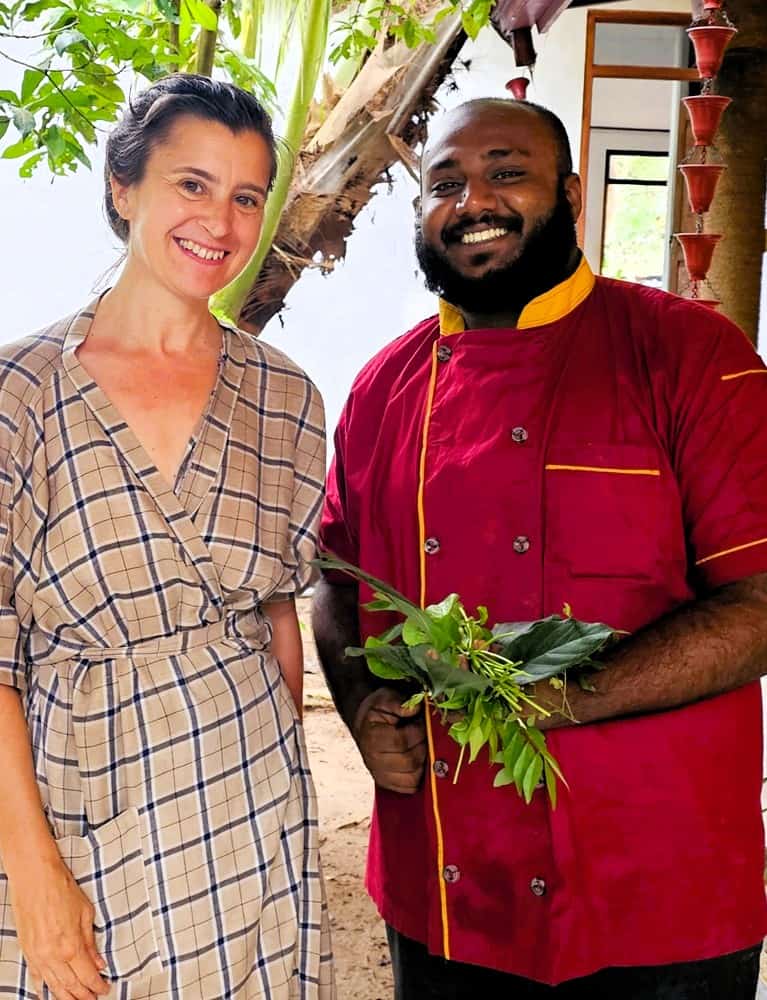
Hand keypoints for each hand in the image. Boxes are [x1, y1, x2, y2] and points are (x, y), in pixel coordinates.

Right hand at [8, 855, 108, 998]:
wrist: (35, 877)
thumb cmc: (61, 888)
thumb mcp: (86, 912)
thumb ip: (91, 941)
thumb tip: (99, 962)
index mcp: (71, 945)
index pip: (87, 975)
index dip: (97, 986)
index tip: (104, 988)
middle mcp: (53, 955)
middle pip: (70, 985)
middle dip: (83, 995)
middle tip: (93, 998)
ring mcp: (37, 955)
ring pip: (53, 985)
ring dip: (66, 995)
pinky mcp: (27, 951)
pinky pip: (36, 976)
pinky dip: (44, 987)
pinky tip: (50, 993)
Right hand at [352, 688, 426, 793]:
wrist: (365, 725)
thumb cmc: (378, 711)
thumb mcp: (385, 698)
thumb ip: (399, 702)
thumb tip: (415, 709)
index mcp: (372, 738)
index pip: (402, 742)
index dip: (418, 731)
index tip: (420, 721)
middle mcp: (373, 760)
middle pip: (410, 761)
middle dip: (422, 745)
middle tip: (423, 734)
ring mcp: (380, 775)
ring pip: (412, 777)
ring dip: (422, 761)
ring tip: (419, 746)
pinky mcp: (387, 784)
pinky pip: (410, 787)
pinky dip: (419, 775)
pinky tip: (417, 760)